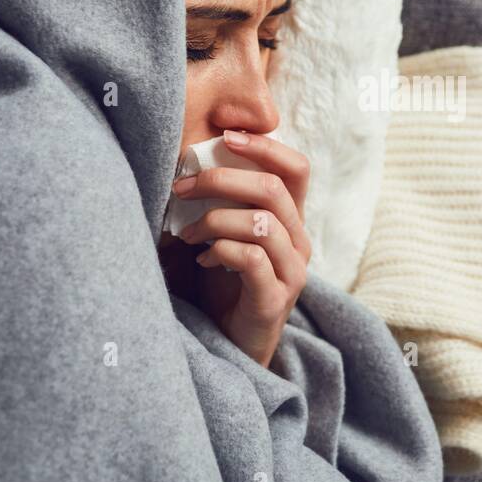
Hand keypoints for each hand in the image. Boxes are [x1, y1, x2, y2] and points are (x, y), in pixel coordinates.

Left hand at [172, 130, 310, 367]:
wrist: (233, 345)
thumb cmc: (226, 284)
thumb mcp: (228, 234)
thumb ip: (225, 201)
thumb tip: (191, 159)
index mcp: (291, 220)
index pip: (296, 168)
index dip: (265, 146)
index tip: (226, 136)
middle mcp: (299, 242)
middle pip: (273, 189)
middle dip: (221, 179)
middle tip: (183, 186)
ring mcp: (292, 271)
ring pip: (262, 223)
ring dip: (214, 220)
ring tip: (186, 232)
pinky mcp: (275, 298)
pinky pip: (252, 260)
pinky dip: (221, 251)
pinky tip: (204, 259)